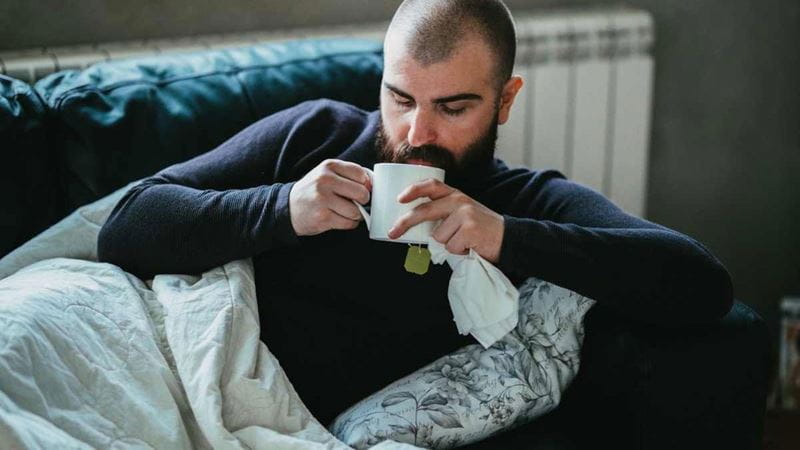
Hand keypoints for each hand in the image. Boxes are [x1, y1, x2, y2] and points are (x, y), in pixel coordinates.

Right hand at [289, 159, 370, 235]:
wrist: (288, 208)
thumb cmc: (314, 190)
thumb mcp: (327, 174)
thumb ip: (348, 174)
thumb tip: (373, 184)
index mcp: (329, 166)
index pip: (361, 174)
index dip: (367, 184)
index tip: (363, 190)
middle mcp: (325, 180)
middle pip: (362, 193)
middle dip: (363, 201)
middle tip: (357, 203)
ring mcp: (323, 199)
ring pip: (356, 211)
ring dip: (355, 215)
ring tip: (345, 211)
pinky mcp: (322, 217)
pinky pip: (348, 223)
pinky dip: (349, 223)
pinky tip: (339, 218)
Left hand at [387, 179, 504, 262]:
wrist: (508, 238)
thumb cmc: (480, 230)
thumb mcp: (463, 214)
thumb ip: (443, 214)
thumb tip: (414, 226)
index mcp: (456, 195)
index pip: (432, 185)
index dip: (413, 190)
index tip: (399, 199)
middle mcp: (459, 201)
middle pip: (425, 211)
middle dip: (405, 223)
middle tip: (392, 234)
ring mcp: (465, 214)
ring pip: (438, 236)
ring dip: (447, 244)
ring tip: (463, 242)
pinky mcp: (470, 229)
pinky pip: (450, 246)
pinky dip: (458, 251)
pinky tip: (470, 246)